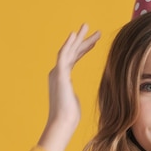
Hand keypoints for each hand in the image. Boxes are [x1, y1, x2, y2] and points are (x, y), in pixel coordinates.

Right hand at [38, 24, 100, 150]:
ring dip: (78, 38)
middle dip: (83, 40)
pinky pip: (64, 55)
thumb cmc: (69, 117)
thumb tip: (75, 100)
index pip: (74, 59)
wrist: (62, 123)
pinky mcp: (59, 75)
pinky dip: (69, 44)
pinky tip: (75, 35)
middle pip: (72, 52)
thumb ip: (73, 96)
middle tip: (94, 30)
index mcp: (62, 78)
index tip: (93, 42)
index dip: (83, 49)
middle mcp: (57, 73)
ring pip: (68, 50)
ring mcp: (57, 73)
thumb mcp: (74, 102)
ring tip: (87, 26)